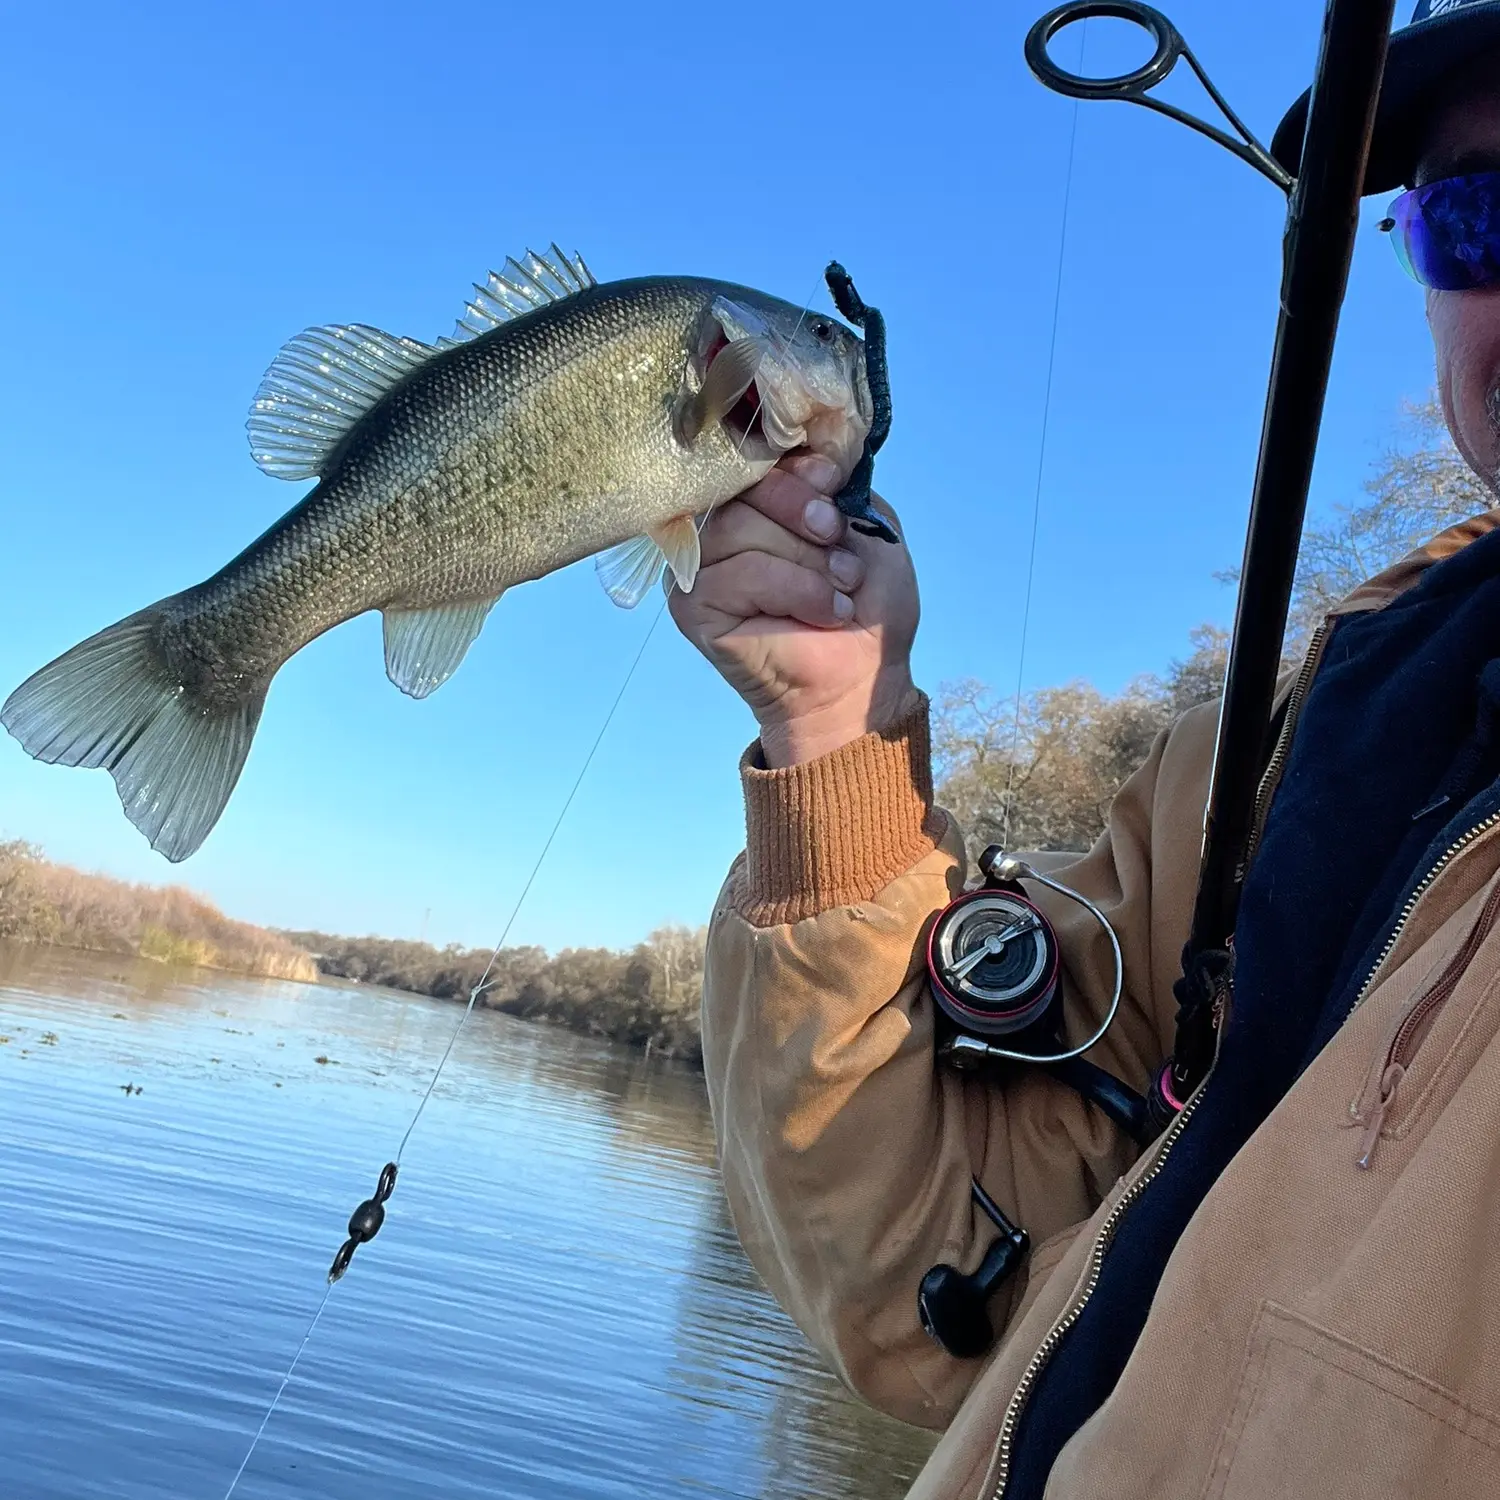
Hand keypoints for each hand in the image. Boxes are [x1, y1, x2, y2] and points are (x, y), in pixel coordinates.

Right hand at [669, 452, 919, 767]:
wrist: (863, 672)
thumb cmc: (865, 602)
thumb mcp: (864, 524)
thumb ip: (833, 484)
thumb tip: (806, 454)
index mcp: (754, 502)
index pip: (752, 458)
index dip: (796, 470)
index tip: (833, 488)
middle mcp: (718, 528)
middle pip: (745, 489)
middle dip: (805, 515)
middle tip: (840, 551)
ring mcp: (699, 567)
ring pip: (741, 529)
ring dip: (807, 562)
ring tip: (838, 592)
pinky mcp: (691, 606)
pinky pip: (740, 574)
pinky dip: (795, 590)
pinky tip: (821, 615)